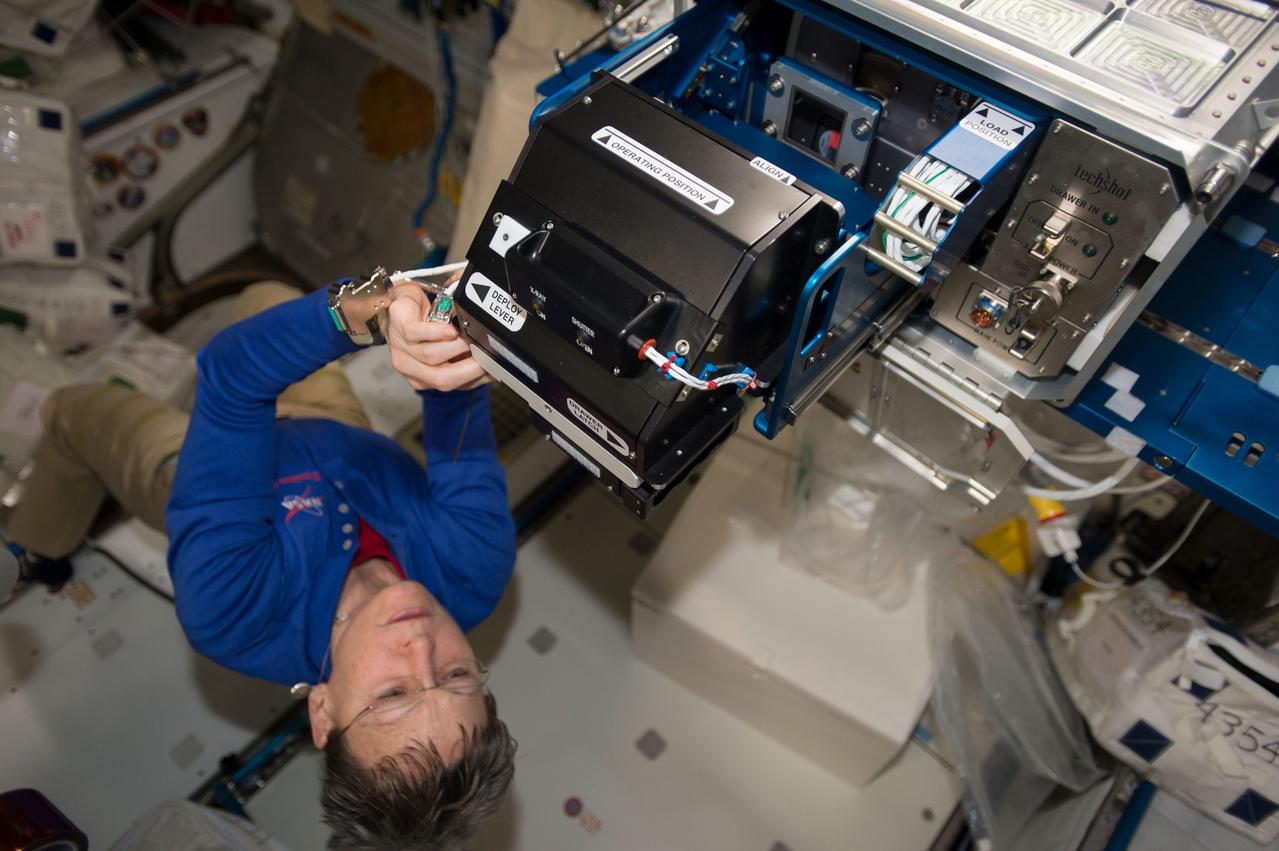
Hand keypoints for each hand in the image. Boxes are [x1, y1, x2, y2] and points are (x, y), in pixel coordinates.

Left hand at [386, 273, 488, 391]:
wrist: (400, 302)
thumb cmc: (424, 323)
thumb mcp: (447, 345)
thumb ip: (466, 357)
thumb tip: (494, 363)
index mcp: (424, 377)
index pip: (454, 385)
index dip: (476, 378)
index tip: (494, 368)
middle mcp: (412, 368)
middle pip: (442, 379)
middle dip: (469, 368)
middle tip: (486, 354)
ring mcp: (402, 349)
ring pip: (432, 356)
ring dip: (456, 345)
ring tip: (468, 335)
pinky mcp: (400, 326)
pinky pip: (417, 334)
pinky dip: (436, 333)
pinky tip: (449, 330)